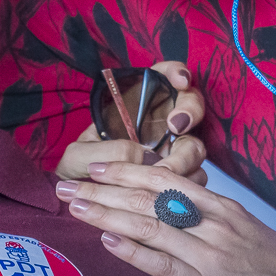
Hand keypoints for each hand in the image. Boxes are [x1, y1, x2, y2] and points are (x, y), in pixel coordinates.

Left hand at [55, 61, 207, 182]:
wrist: (82, 203)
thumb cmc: (80, 170)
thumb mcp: (79, 156)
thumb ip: (106, 150)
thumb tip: (141, 156)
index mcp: (136, 104)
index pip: (165, 76)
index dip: (176, 72)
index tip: (180, 80)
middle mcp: (160, 123)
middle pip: (191, 106)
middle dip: (190, 111)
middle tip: (177, 125)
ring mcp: (172, 150)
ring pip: (196, 145)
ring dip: (187, 156)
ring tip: (166, 170)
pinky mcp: (179, 178)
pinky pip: (195, 178)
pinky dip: (187, 184)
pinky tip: (170, 194)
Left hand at [58, 162, 275, 275]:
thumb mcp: (247, 231)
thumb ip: (211, 219)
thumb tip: (174, 210)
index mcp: (221, 207)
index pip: (164, 180)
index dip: (125, 170)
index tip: (95, 165)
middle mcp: (213, 223)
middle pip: (148, 196)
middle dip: (103, 187)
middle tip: (66, 181)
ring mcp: (210, 253)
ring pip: (149, 225)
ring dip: (106, 213)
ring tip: (75, 205)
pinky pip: (164, 265)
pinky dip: (133, 252)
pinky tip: (108, 241)